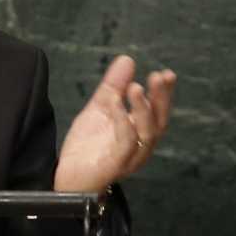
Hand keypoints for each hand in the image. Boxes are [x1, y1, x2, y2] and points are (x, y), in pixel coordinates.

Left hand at [53, 55, 175, 192]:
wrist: (68, 176)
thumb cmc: (88, 146)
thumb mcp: (100, 109)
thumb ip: (113, 86)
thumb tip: (127, 58)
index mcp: (140, 132)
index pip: (158, 111)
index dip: (164, 93)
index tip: (166, 74)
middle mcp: (142, 146)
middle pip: (160, 121)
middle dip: (162, 98)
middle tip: (160, 76)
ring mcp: (132, 157)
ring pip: (147, 133)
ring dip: (144, 108)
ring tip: (136, 87)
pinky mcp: (117, 165)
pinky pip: (125, 142)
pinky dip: (122, 120)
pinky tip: (115, 103)